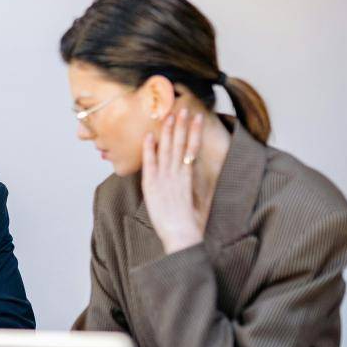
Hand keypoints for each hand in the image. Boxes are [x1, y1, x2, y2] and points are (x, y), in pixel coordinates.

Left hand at [141, 109, 205, 254]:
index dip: (193, 133)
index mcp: (189, 178)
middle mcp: (178, 175)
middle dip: (182, 126)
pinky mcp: (153, 187)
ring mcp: (165, 179)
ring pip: (167, 150)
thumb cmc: (190, 225)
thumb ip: (192, 189)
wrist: (183, 237)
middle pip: (180, 145)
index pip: (192, 149)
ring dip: (167, 132)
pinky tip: (149, 136)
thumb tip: (192, 180)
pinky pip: (150, 164)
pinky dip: (149, 150)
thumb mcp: (195, 203)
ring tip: (170, 114)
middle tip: (183, 109)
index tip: (197, 118)